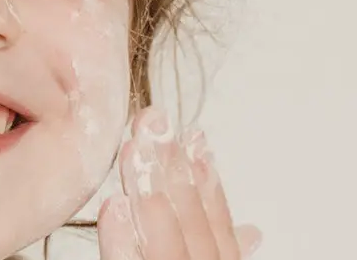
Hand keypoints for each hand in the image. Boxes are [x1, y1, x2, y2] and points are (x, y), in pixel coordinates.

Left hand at [98, 108, 261, 259]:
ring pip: (168, 240)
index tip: (195, 134)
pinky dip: (122, 239)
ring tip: (134, 149)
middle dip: (175, 168)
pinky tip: (114, 205)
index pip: (216, 223)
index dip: (207, 178)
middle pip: (192, 223)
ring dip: (151, 191)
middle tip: (155, 121)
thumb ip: (220, 245)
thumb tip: (252, 231)